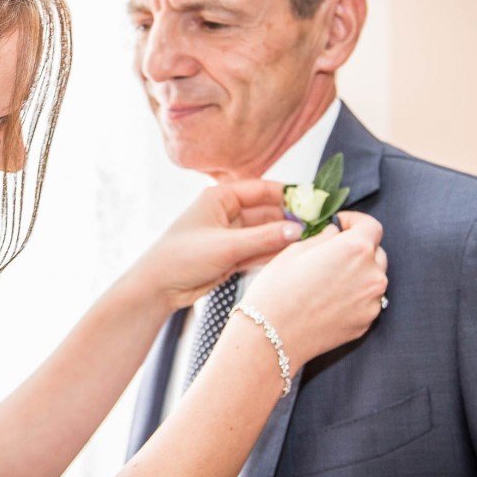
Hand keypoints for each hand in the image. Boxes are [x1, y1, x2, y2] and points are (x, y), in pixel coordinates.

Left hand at [131, 180, 301, 310]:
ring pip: (266, 232)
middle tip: (319, 227)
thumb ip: (264, 238)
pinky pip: (260, 250)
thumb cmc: (182, 258)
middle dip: (291, 219)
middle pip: (267, 211)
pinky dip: (274, 253)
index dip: (289, 194)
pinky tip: (294, 256)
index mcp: (220, 197)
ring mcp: (230, 235)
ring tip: (312, 243)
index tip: (314, 200)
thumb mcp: (227, 247)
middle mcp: (227, 212)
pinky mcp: (232, 255)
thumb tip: (298, 230)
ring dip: (285, 238)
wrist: (157, 288)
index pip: (262, 189)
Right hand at [240, 210, 387, 366]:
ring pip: (373, 278)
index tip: (341, 226)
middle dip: (357, 248)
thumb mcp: (294, 251)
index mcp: (355, 249)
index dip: (355, 222)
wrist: (272, 336)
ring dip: (358, 273)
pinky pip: (367, 301)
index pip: (371, 226)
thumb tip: (334, 233)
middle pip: (376, 252)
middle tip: (331, 254)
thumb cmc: (278, 291)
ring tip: (328, 281)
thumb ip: (323, 237)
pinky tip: (329, 301)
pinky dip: (354, 296)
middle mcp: (372, 274)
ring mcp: (372, 302)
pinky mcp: (366, 323)